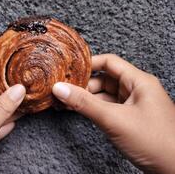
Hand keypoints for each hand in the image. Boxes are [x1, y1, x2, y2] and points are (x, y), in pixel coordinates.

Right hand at [52, 54, 174, 173]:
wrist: (174, 170)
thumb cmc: (156, 142)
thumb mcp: (114, 119)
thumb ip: (85, 103)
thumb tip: (61, 89)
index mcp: (138, 81)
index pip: (109, 62)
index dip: (88, 65)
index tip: (69, 71)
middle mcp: (136, 90)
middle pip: (104, 79)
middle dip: (84, 85)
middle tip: (64, 91)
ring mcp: (133, 105)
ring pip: (105, 94)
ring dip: (86, 98)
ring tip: (66, 102)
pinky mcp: (129, 118)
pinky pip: (107, 107)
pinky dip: (93, 109)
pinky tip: (80, 111)